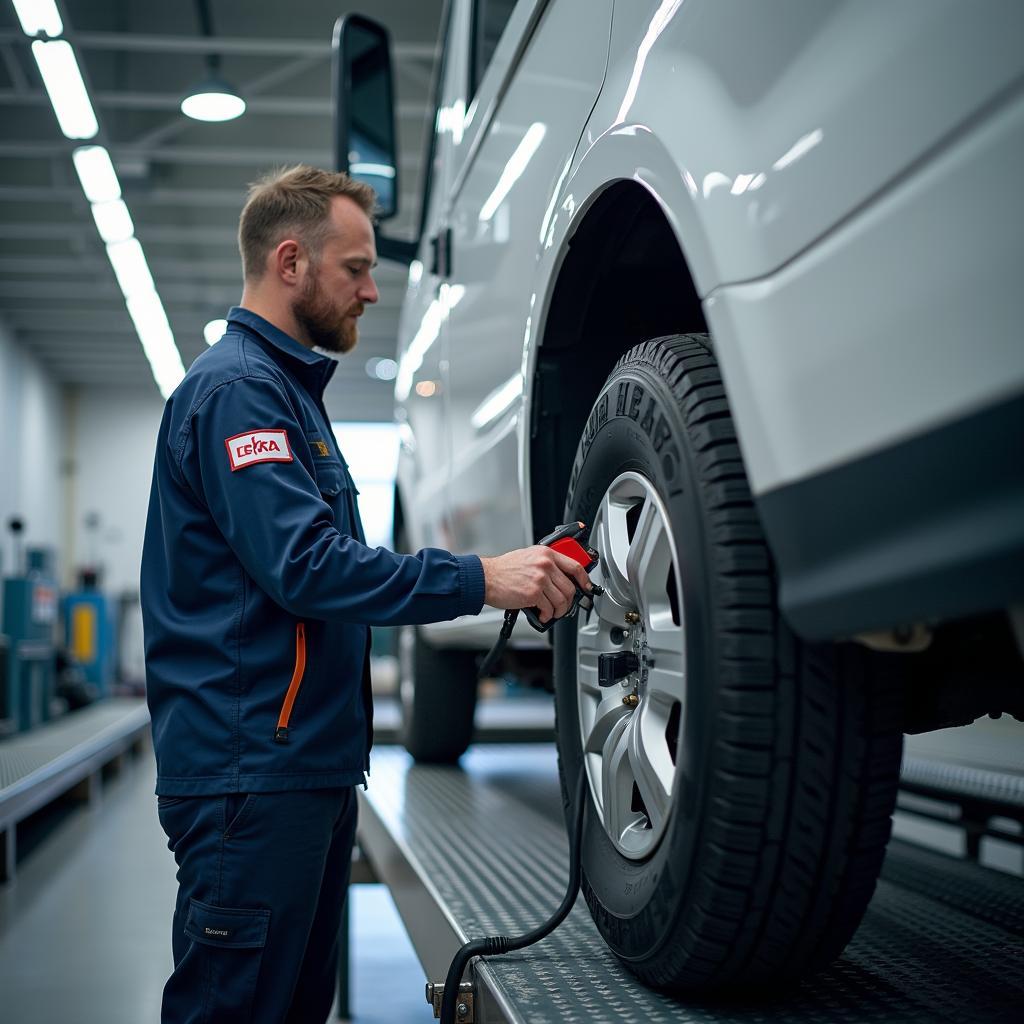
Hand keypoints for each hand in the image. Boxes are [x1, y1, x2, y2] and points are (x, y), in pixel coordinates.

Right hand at [479, 545, 593, 622]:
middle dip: (568, 602)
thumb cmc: (503, 569)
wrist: (486, 578)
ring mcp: (540, 579)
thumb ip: (545, 563)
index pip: (575, 566)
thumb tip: (559, 577)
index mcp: (546, 554)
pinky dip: (547, 615)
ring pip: (561, 600)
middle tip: (563, 607)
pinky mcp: (534, 593)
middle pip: (570, 587)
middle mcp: (545, 564)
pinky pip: (549, 609)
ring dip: (558, 611)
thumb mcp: (528, 557)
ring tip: (550, 613)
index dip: (584, 580)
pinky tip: (541, 615)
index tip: (586, 587)